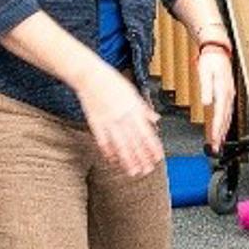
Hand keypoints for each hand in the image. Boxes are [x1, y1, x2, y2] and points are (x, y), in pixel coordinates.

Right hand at [75, 63, 163, 177]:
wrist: (90, 76)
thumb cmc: (112, 82)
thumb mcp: (133, 93)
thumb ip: (144, 109)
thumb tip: (156, 119)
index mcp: (133, 109)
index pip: (147, 132)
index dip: (153, 147)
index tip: (158, 158)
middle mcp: (122, 117)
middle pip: (134, 142)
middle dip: (142, 158)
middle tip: (147, 171)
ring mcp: (108, 121)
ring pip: (120, 145)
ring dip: (127, 160)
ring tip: (133, 172)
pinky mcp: (95, 123)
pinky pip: (103, 141)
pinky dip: (108, 152)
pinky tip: (113, 161)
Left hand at [197, 46, 236, 151]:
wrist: (217, 50)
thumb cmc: (210, 60)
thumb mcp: (205, 71)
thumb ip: (206, 87)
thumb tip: (207, 102)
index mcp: (223, 90)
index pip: (220, 113)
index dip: (217, 128)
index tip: (214, 139)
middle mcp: (228, 94)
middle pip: (225, 119)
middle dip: (220, 134)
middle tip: (215, 148)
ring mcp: (229, 95)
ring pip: (227, 117)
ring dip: (222, 130)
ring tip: (217, 143)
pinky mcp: (227, 94)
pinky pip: (226, 112)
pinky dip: (223, 122)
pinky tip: (220, 128)